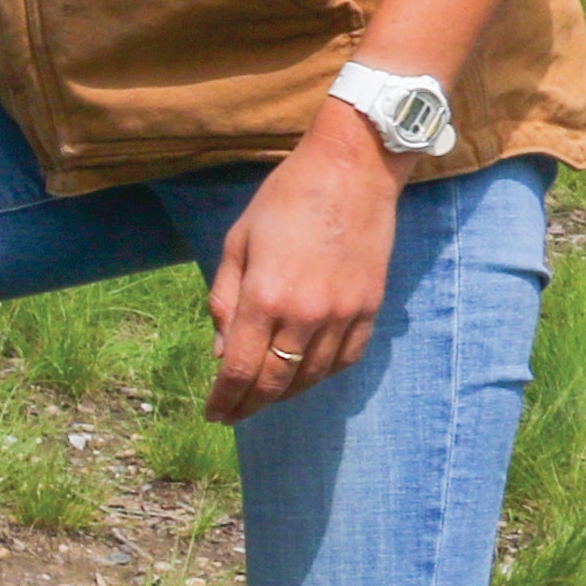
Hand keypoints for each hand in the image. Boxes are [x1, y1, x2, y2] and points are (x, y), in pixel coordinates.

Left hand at [206, 103, 404, 422]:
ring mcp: (344, 312)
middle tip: (234, 415)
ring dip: (285, 393)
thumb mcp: (237, 243)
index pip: (239, 368)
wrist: (354, 170)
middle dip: (250, 405)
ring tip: (265, 398)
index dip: (224, 398)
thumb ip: (226, 301)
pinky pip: (347, 358)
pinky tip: (306, 375)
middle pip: (275, 381)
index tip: (213, 414)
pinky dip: (323, 374)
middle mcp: (306, 313)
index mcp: (264, 296)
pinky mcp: (372, 306)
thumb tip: (223, 353)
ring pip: (312, 376)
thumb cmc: (285, 200)